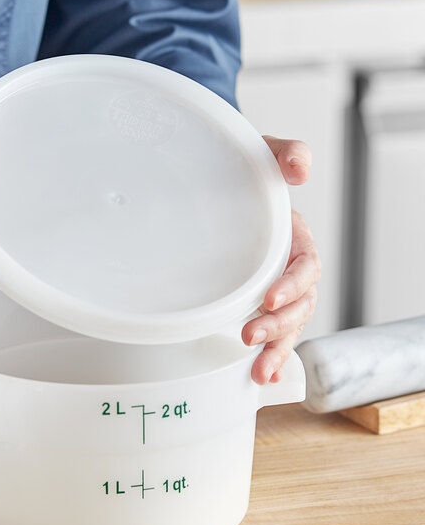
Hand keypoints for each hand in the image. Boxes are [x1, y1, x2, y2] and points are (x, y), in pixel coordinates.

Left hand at [242, 136, 320, 384]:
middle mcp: (287, 266)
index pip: (304, 266)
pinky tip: (260, 371)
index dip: (292, 284)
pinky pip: (273, 328)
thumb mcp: (264, 153)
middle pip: (299, 304)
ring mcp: (274, 285)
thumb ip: (286, 154)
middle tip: (250, 336)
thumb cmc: (242, 171)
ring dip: (276, 348)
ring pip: (288, 323)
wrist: (218, 182)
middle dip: (279, 324)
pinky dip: (271, 352)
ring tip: (259, 371)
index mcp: (294, 237)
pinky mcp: (257, 298)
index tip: (269, 298)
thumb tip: (300, 169)